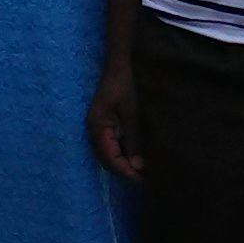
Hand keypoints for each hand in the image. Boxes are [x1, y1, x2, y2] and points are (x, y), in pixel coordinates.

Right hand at [86, 51, 143, 180]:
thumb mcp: (132, 112)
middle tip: (147, 180)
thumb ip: (133, 139)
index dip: (125, 171)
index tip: (143, 180)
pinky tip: (140, 158)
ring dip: (126, 164)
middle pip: (108, 160)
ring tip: (146, 173)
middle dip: (125, 171)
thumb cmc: (126, 83)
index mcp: (98, 127)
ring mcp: (101, 128)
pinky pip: (115, 145)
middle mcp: (96, 130)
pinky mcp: (108, 124)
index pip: (109, 158)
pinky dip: (126, 154)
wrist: (122, 62)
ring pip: (111, 155)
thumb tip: (138, 166)